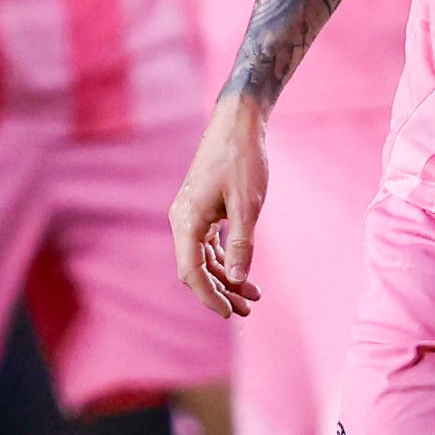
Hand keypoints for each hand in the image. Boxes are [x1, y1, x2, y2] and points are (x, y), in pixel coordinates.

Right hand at [168, 97, 273, 316]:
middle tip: (248, 310)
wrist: (238, 121)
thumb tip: (237, 279)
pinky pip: (208, 243)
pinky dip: (225, 259)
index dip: (210, 296)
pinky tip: (242, 271)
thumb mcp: (248, 204)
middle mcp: (182, 219)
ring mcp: (191, 214)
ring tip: (252, 296)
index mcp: (187, 220)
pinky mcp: (202, 208)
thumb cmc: (242, 159)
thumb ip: (241, 244)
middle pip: (196, 269)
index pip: (191, 271)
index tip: (230, 313)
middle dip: (221, 292)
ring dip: (225, 277)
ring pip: (204, 258)